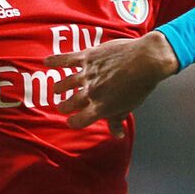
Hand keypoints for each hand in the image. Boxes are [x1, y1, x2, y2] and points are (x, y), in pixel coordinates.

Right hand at [46, 32, 179, 132]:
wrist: (147, 59)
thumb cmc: (141, 84)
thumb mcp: (130, 105)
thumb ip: (118, 119)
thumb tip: (118, 136)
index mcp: (101, 107)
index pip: (79, 121)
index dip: (74, 122)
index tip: (72, 121)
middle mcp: (91, 93)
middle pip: (70, 103)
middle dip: (64, 106)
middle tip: (62, 106)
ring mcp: (87, 75)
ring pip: (65, 84)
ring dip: (59, 88)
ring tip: (56, 89)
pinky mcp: (88, 57)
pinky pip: (66, 60)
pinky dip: (55, 61)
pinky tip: (46, 62)